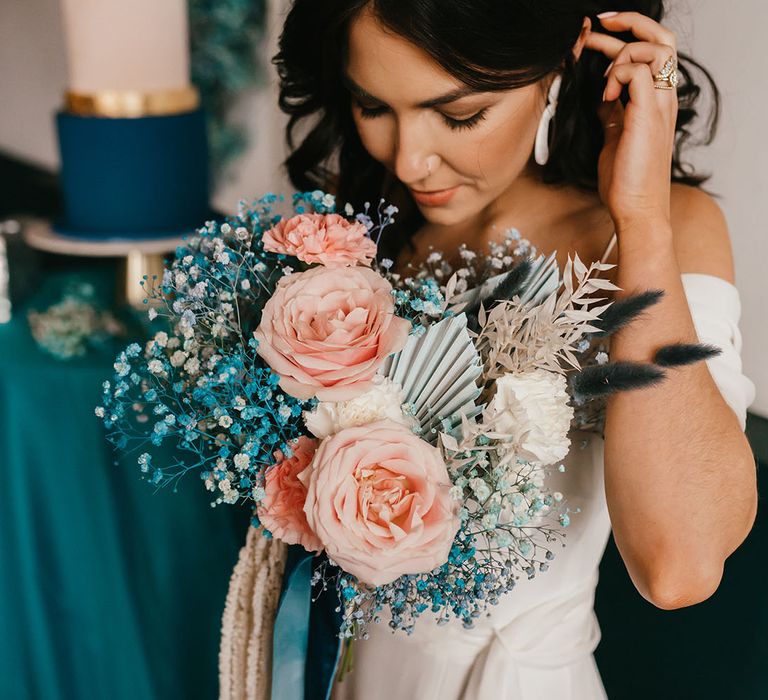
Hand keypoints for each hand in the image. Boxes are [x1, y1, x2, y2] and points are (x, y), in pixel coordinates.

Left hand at [583, 12, 678, 232]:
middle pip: (662, 39)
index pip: (652, 51)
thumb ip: (612, 115)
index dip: (625, 37)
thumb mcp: (613, 138)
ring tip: (603, 85)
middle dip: (629, 24)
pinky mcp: (647, 115)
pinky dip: (616, 76)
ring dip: (620, 55)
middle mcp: (664, 98)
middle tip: (598, 27)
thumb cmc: (626, 180)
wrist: (636, 209)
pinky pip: (637, 71)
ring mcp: (659, 105)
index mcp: (657, 101)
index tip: (596, 37)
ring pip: (654, 49)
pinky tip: (605, 99)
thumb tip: (601, 100)